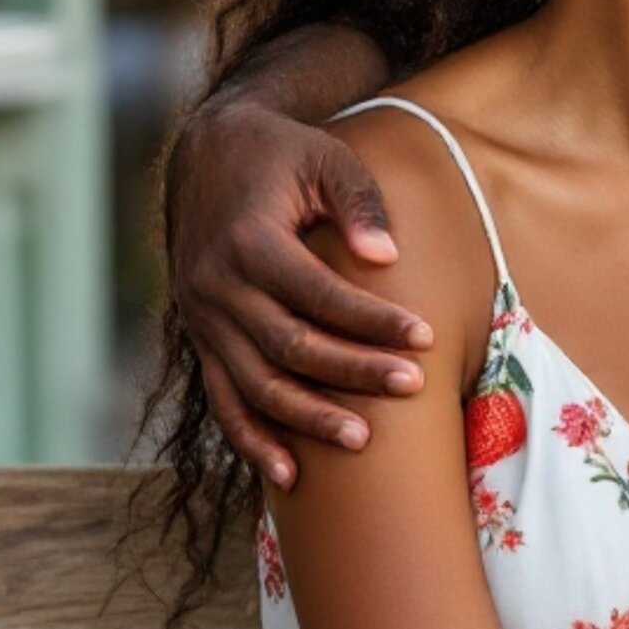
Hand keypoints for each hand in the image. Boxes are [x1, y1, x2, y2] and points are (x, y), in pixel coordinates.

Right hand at [168, 101, 433, 483]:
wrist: (206, 153)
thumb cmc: (280, 155)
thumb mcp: (326, 158)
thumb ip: (359, 202)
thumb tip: (385, 256)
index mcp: (247, 242)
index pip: (318, 294)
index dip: (372, 320)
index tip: (427, 336)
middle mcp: (216, 286)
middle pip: (290, 346)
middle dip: (353, 372)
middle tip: (414, 386)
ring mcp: (203, 318)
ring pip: (254, 384)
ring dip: (307, 418)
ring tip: (362, 440)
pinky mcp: (201, 336)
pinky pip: (222, 398)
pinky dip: (252, 439)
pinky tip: (289, 475)